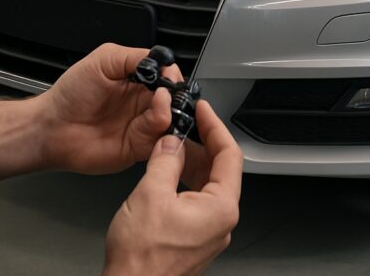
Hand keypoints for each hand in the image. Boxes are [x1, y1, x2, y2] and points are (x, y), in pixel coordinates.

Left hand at [37, 42, 181, 173]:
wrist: (52, 128)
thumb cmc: (71, 94)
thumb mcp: (104, 60)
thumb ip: (136, 57)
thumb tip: (163, 61)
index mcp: (138, 80)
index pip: (167, 76)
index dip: (172, 75)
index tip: (170, 75)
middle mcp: (143, 103)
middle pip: (174, 98)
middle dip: (175, 94)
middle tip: (166, 92)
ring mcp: (141, 125)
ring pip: (170, 118)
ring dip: (169, 110)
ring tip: (159, 102)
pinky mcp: (138, 147)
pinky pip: (159, 140)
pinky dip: (162, 130)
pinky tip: (155, 120)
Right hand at [103, 101, 242, 275]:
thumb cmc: (140, 260)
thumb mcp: (151, 193)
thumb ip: (165, 159)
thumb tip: (172, 141)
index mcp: (221, 208)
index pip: (229, 154)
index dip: (215, 126)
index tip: (203, 110)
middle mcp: (221, 221)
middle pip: (221, 168)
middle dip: (202, 142)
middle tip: (186, 122)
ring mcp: (209, 232)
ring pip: (208, 184)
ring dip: (192, 160)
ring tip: (172, 144)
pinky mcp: (194, 239)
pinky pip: (197, 200)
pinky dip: (185, 180)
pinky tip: (168, 171)